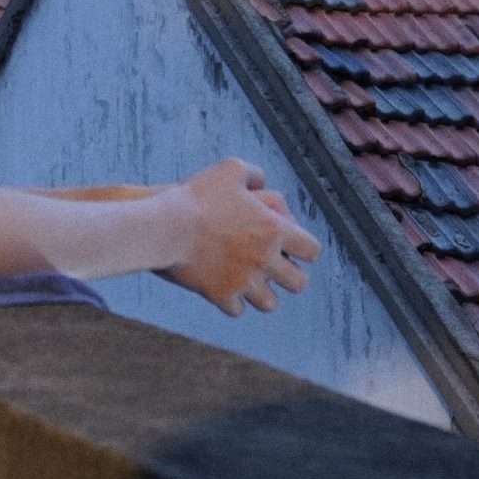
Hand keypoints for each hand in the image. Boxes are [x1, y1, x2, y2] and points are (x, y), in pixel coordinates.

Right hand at [157, 158, 322, 317]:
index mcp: (274, 229)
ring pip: (270, 304)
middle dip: (291, 277)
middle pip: (299, 283)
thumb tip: (262, 182)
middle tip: (278, 271)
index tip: (293, 248)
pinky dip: (233, 302)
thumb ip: (253, 174)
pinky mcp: (221, 295)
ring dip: (264, 295)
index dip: (305, 249)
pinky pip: (237, 310)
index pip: (312, 250)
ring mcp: (245, 281)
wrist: (166, 226)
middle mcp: (266, 259)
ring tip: (253, 286)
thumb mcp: (230, 168)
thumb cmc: (198, 195)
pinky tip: (225, 290)